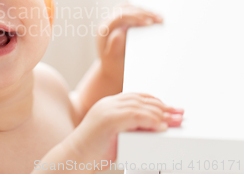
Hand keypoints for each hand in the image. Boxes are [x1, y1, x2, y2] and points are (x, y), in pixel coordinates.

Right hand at [68, 93, 183, 167]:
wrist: (74, 157)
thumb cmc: (94, 151)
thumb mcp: (116, 136)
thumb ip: (131, 129)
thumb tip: (155, 129)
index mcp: (109, 105)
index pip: (136, 97)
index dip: (156, 101)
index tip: (172, 109)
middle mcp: (108, 104)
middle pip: (141, 99)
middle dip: (163, 106)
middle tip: (179, 114)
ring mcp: (107, 110)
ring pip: (140, 106)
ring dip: (160, 114)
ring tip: (174, 122)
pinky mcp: (109, 119)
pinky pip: (135, 116)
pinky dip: (151, 120)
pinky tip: (160, 127)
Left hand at [97, 3, 162, 77]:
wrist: (111, 68)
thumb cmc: (113, 65)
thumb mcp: (113, 60)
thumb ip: (114, 47)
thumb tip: (119, 32)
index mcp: (104, 30)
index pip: (120, 17)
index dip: (135, 17)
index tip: (150, 23)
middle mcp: (107, 22)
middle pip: (126, 9)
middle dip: (144, 13)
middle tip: (160, 19)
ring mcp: (113, 19)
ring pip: (129, 7)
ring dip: (144, 10)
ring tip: (159, 17)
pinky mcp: (120, 20)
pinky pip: (131, 9)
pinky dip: (142, 11)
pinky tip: (153, 16)